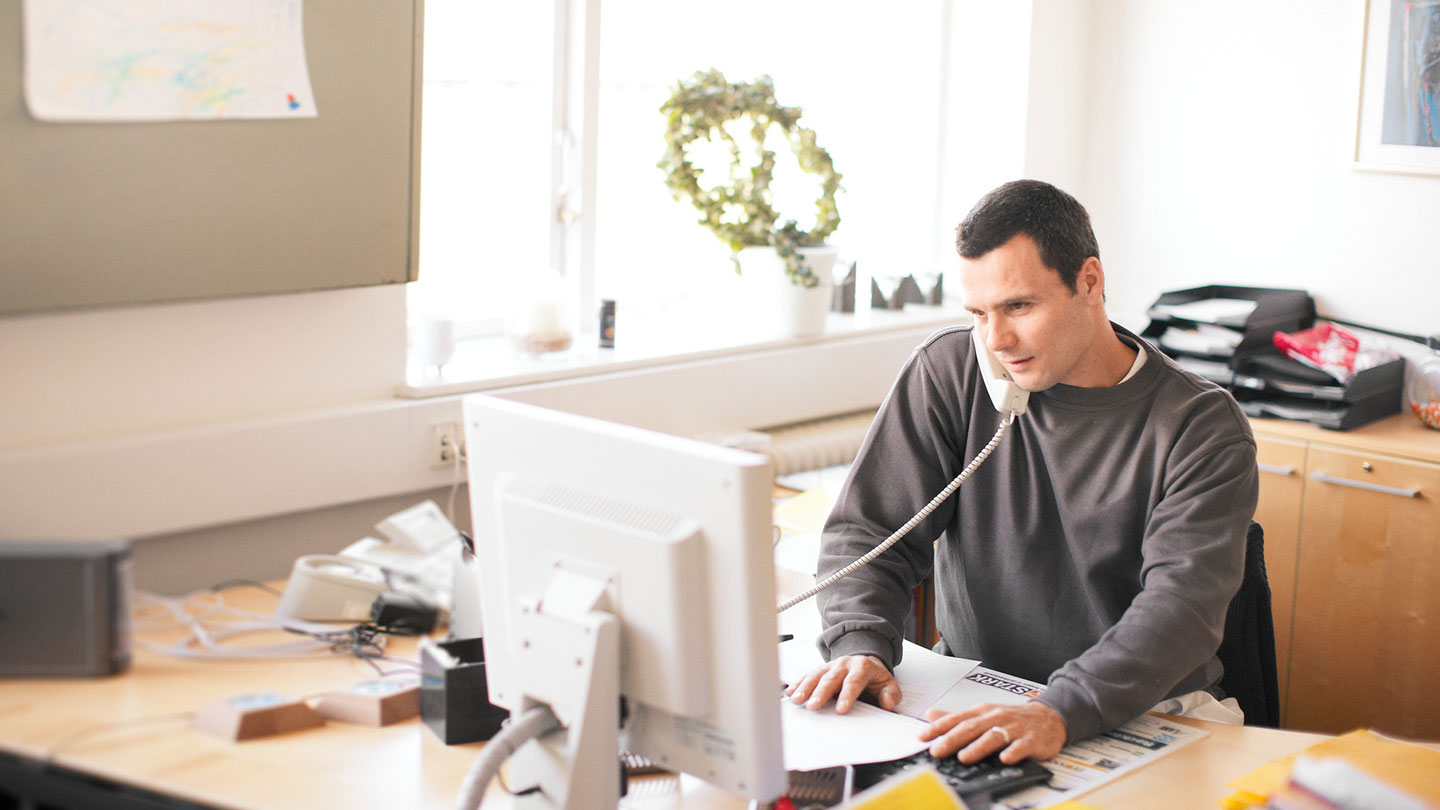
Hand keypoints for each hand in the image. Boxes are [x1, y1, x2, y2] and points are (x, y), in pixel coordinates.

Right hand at [784, 654, 902, 713]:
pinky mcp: (821, 670)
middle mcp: (844, 664)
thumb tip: (888, 704)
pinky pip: (807, 675)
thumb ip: (890, 694)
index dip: (847, 695)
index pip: (853, 682)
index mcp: (862, 667)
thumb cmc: (874, 677)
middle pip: (831, 678)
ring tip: (797, 699)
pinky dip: (798, 683)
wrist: (865, 661)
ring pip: (816, 675)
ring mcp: (830, 666)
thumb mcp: (888, 684)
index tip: (841, 709)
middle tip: (814, 706)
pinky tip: (790, 691)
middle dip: (821, 692)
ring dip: (805, 687)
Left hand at [919, 701, 1065, 763]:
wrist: (1048, 717)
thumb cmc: (1011, 717)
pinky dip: (1012, 752)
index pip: (956, 719)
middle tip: (937, 750)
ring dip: (978, 747)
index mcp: (983, 712)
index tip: (923, 737)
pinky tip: (1004, 759)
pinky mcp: (1031, 739)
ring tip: (964, 757)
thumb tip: (931, 714)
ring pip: (993, 736)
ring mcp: (1014, 728)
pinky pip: (1021, 746)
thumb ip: (957, 717)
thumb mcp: (983, 714)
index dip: (939, 728)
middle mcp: (996, 718)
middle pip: (971, 727)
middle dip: (952, 739)